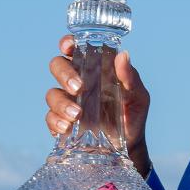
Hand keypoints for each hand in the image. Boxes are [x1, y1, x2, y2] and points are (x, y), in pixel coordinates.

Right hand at [46, 35, 151, 178]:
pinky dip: (56, 121)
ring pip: (52, 93)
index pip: (76, 49)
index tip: (69, 46)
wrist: (129, 145)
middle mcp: (77, 82)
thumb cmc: (133, 115)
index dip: (68, 43)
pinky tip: (68, 127)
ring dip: (61, 103)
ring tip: (77, 114)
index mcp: (94, 70)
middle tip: (79, 87)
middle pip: (58, 66)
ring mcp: (68, 102)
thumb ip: (131, 78)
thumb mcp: (138, 96)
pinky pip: (50, 118)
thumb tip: (123, 56)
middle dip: (64, 74)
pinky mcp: (62, 122)